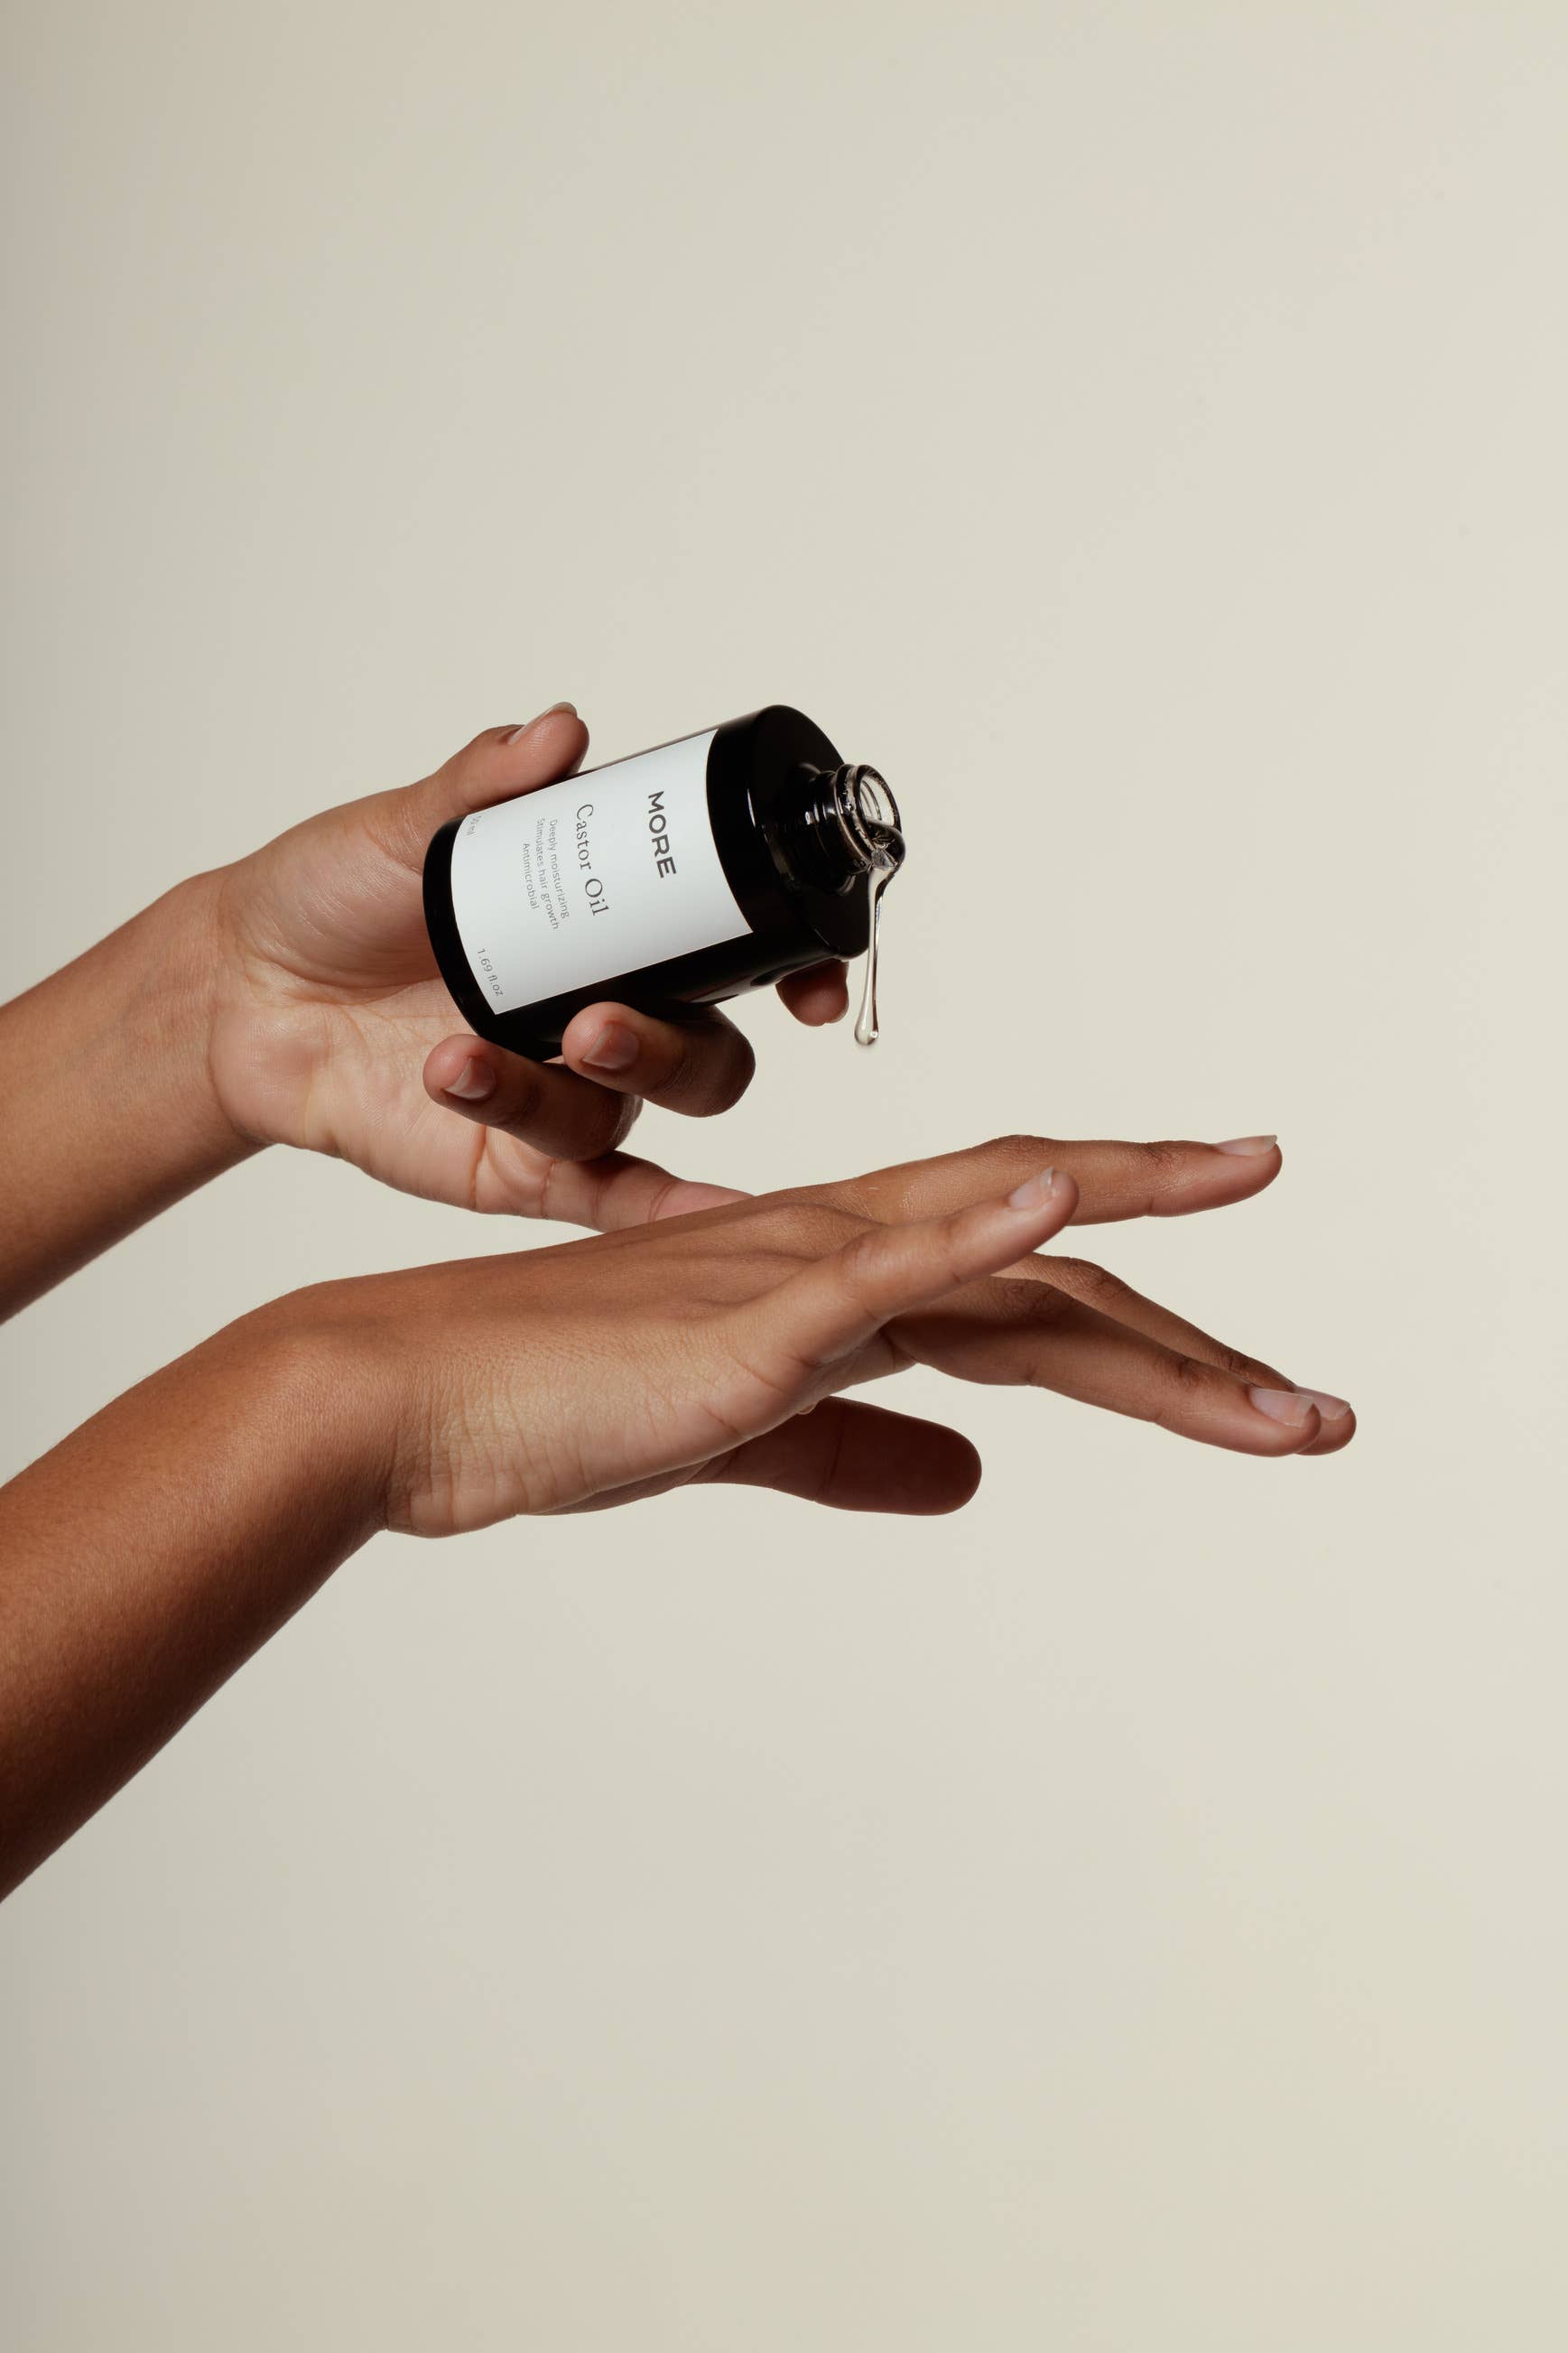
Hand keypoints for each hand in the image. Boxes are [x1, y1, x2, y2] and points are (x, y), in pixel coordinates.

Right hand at [0, 1127, 1350, 1894]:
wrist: (413, 1396)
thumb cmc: (554, 1409)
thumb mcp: (748, 1439)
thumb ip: (858, 1448)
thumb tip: (973, 1477)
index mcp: (841, 1279)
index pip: (1029, 1293)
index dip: (1148, 1328)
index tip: (1250, 1377)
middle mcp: (841, 1250)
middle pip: (1056, 1276)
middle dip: (1195, 1343)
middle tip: (1317, 1418)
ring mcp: (798, 1270)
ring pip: (1008, 1263)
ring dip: (1152, 1302)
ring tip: (1275, 1372)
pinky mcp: (745, 1318)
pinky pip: (881, 1260)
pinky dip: (982, 1226)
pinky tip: (1068, 1204)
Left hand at [207, 706, 847, 1226]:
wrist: (233, 988)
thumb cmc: (329, 896)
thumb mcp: (400, 830)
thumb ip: (480, 787)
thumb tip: (558, 732)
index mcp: (604, 932)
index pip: (734, 949)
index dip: (796, 964)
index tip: (808, 983)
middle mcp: (605, 1015)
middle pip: (706, 1051)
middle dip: (667, 1044)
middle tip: (593, 1019)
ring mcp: (566, 1096)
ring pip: (629, 1113)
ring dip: (563, 1093)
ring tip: (460, 1055)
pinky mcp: (515, 1167)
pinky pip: (608, 1199)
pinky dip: (665, 1211)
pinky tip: (700, 1214)